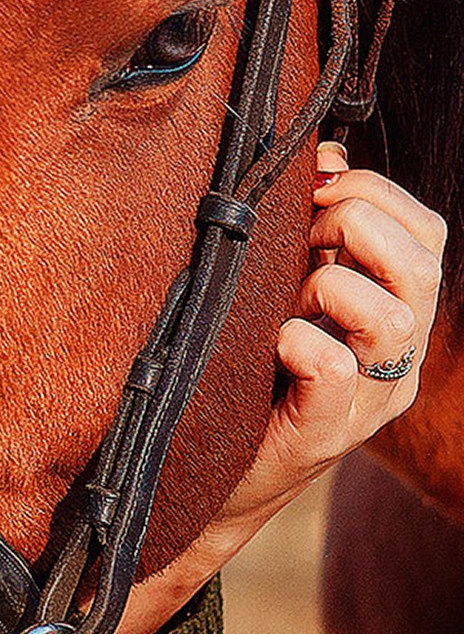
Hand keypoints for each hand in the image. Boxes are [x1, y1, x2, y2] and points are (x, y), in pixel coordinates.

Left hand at [116, 141, 446, 633]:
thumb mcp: (284, 291)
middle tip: (301, 238)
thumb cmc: (246, 376)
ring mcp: (370, 402)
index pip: (426, 232)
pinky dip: (300, 340)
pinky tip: (272, 344)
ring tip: (287, 302)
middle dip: (355, 224)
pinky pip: (335, 367)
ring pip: (394, 315)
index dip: (375, 191)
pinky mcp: (326, 433)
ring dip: (330, 286)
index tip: (314, 190)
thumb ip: (312, 229)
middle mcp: (398, 360)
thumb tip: (325, 155)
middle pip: (424, 265)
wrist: (206, 478)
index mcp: (396, 316)